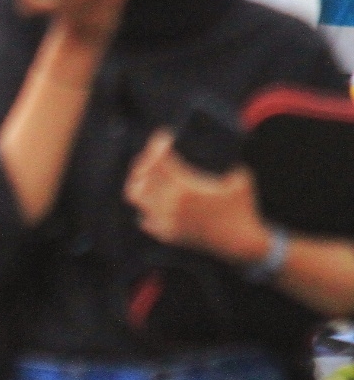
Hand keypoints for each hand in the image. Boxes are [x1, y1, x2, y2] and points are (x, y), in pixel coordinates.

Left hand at [124, 129, 272, 265]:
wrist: (241, 242)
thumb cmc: (243, 208)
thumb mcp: (238, 177)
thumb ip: (224, 161)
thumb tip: (214, 144)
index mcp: (186, 188)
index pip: (161, 161)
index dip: (158, 146)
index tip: (163, 136)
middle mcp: (171, 204)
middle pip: (143, 175)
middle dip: (146, 160)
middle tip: (153, 153)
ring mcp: (166, 221)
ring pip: (137, 196)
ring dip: (139, 182)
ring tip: (145, 174)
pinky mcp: (166, 234)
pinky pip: (144, 218)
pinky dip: (146, 205)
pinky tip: (153, 198)